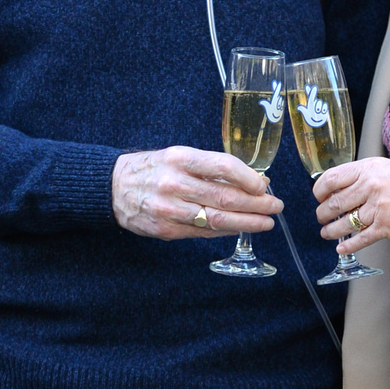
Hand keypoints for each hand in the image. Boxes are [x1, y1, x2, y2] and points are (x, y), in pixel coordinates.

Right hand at [112, 146, 283, 240]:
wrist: (114, 188)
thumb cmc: (153, 169)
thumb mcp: (178, 156)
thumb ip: (210, 167)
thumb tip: (251, 179)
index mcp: (179, 159)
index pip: (223, 166)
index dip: (249, 178)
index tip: (264, 185)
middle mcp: (174, 184)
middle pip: (225, 198)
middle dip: (257, 204)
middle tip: (275, 206)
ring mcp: (169, 210)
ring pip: (217, 220)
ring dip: (247, 223)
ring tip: (266, 222)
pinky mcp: (166, 230)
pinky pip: (204, 232)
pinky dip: (226, 231)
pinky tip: (241, 228)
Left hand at [313, 158, 389, 255]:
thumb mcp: (384, 169)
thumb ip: (361, 175)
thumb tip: (336, 187)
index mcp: (368, 169)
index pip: (331, 179)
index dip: (319, 191)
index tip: (319, 197)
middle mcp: (371, 187)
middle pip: (334, 203)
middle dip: (323, 214)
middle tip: (322, 217)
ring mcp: (378, 208)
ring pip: (344, 223)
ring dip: (331, 230)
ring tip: (327, 232)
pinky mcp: (385, 227)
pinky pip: (360, 239)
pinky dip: (347, 246)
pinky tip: (341, 248)